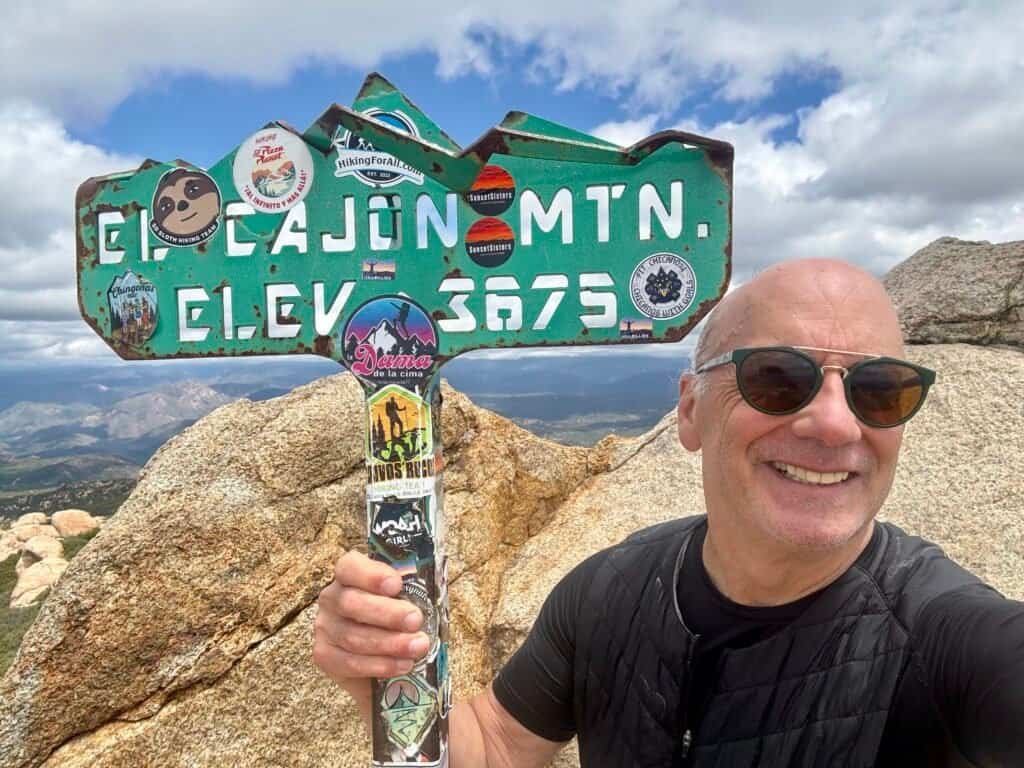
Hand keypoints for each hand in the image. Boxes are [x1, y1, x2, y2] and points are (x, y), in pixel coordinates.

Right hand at [313, 550, 428, 708]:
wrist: (384, 664)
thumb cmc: (399, 622)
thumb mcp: (407, 602)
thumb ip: (412, 595)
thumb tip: (432, 595)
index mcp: (350, 576)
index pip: (349, 566)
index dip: (371, 575)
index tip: (396, 585)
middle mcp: (332, 598)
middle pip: (352, 603)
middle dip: (387, 613)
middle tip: (415, 620)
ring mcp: (325, 628)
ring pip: (353, 636)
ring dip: (390, 643)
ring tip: (418, 646)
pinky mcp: (325, 656)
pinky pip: (349, 662)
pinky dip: (379, 665)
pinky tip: (402, 664)